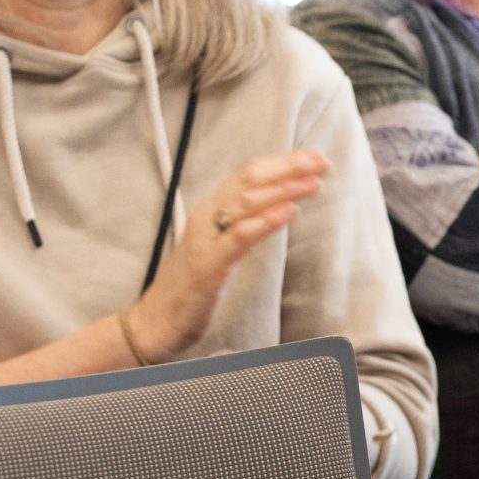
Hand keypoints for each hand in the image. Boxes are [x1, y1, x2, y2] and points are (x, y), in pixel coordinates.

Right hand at [124, 151, 329, 362]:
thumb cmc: (191, 284)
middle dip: (289, 168)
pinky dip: (265, 221)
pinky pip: (238, 238)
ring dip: (283, 189)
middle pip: (249, 181)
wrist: (155, 320)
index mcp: (211, 210)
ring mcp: (206, 240)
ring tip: (314, 182)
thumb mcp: (221, 245)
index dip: (283, 163)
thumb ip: (245, 223)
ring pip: (246, 203)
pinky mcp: (208, 266)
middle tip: (322, 161)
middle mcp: (207, 218)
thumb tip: (280, 206)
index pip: (248, 175)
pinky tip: (289, 211)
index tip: (315, 157)